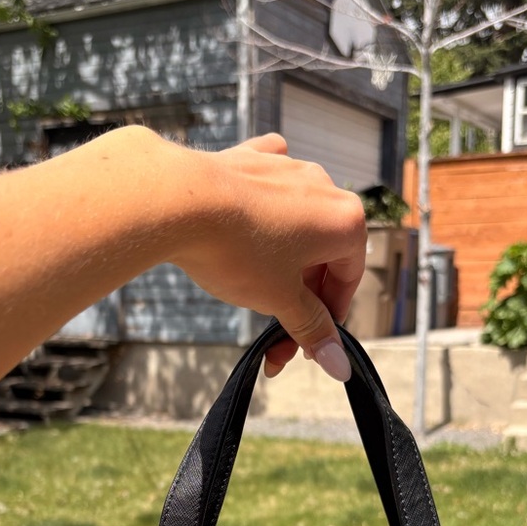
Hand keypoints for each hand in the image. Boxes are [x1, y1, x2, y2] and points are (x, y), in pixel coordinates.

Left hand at [170, 134, 366, 380]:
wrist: (179, 203)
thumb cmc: (237, 251)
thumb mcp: (279, 299)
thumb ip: (312, 328)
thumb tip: (339, 365)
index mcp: (344, 222)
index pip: (347, 279)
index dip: (329, 317)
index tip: (306, 343)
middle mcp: (324, 188)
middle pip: (322, 254)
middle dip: (301, 298)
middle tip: (276, 333)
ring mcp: (287, 169)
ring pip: (297, 224)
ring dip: (284, 263)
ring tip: (253, 292)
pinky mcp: (252, 160)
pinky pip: (272, 186)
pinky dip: (268, 208)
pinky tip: (257, 215)